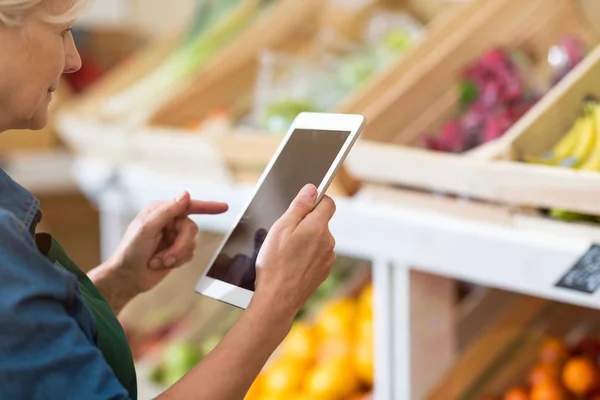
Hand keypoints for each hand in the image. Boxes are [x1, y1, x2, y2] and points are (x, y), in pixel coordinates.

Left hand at [105, 191, 227, 293]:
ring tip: (158, 261)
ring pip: (192, 243)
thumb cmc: (130, 251)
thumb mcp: (146, 228)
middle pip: (191, 228)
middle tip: (167, 257)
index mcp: (160, 211)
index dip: (208, 206)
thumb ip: (167, 211)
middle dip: (180, 245)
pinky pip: (189, 255)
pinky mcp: (176, 252)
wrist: (127, 277)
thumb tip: (186, 194)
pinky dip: (176, 262)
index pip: (188, 205)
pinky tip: (161, 264)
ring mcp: (173, 237)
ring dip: (175, 255)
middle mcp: (168, 222)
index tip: (224, 207)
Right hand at [252, 184, 335, 317]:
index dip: (316, 200)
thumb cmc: (275, 264)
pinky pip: (317, 255)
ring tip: (286, 253)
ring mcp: (328, 258)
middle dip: (306, 224)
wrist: (278, 299)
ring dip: (306, 241)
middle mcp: (328, 242)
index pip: (328, 203)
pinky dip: (307, 256)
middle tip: (285, 235)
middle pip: (321, 222)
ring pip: (318, 240)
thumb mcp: (281, 228)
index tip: (303, 205)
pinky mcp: (324, 271)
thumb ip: (299, 207)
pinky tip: (292, 264)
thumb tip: (312, 189)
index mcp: (318, 227)